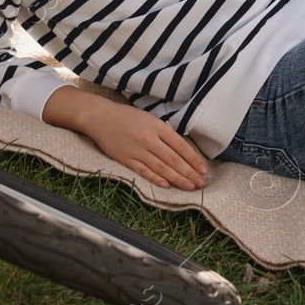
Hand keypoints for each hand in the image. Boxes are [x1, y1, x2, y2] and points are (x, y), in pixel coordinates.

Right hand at [43, 87, 207, 189]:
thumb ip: (165, 133)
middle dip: (189, 172)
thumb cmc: (128, 117)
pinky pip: (143, 171)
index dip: (193, 159)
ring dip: (177, 179)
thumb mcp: (150, 119)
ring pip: (161, 167)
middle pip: (173, 159)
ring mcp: (136, 150)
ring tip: (189, 187)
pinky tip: (167, 186)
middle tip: (201, 183)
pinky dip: (156, 179)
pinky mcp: (125, 159)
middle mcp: (148, 139)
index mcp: (157, 126)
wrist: (100, 117)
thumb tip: (182, 150)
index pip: (181, 146)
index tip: (203, 170)